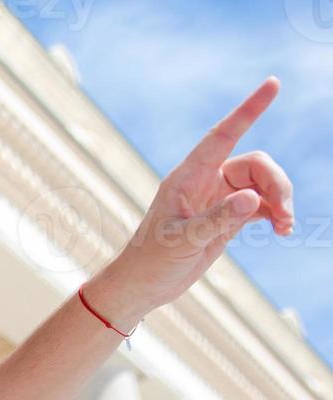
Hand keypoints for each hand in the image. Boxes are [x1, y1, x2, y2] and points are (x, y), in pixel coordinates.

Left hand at [96, 76, 293, 324]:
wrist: (143, 286)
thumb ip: (217, 220)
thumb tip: (254, 199)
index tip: (273, 84)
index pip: (223, 135)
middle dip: (276, 184)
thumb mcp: (182, 241)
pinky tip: (281, 230)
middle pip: (255, 165)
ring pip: (262, 183)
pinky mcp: (227, 216)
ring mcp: (217, 198)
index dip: (249, 110)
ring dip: (280, 200)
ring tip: (285, 227)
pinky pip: (261, 203)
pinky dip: (275, 212)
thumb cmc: (151, 262)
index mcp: (187, 177)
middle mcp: (204, 181)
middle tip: (284, 214)